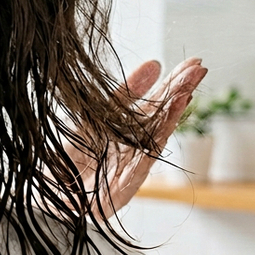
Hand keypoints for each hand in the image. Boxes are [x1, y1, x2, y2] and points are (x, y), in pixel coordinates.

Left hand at [65, 57, 206, 219]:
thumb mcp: (98, 115)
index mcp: (132, 129)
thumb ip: (126, 93)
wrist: (54, 192)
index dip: (175, 82)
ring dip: (173, 115)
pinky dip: (154, 142)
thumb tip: (155, 64)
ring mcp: (133, 166)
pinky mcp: (124, 186)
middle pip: (162, 115)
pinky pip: (142, 161)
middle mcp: (137, 146)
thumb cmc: (76, 156)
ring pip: (157, 137)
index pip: (159, 101)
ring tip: (186, 92)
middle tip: (199, 68)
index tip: (194, 62)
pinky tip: (166, 126)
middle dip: (181, 92)